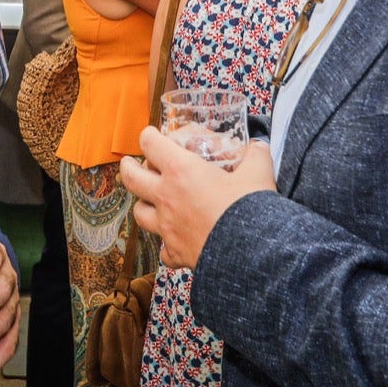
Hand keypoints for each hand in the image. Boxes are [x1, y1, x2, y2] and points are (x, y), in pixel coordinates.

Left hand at [122, 126, 276, 267]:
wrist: (251, 252)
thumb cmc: (248, 207)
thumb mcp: (258, 173)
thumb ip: (256, 156)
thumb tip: (259, 147)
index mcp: (181, 170)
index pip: (151, 144)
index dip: (148, 136)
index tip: (151, 134)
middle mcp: (166, 197)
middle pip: (131, 178)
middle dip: (128, 167)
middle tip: (131, 164)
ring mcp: (167, 227)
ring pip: (139, 212)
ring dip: (142, 204)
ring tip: (149, 201)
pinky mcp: (175, 252)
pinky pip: (162, 248)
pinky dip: (166, 244)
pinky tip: (174, 241)